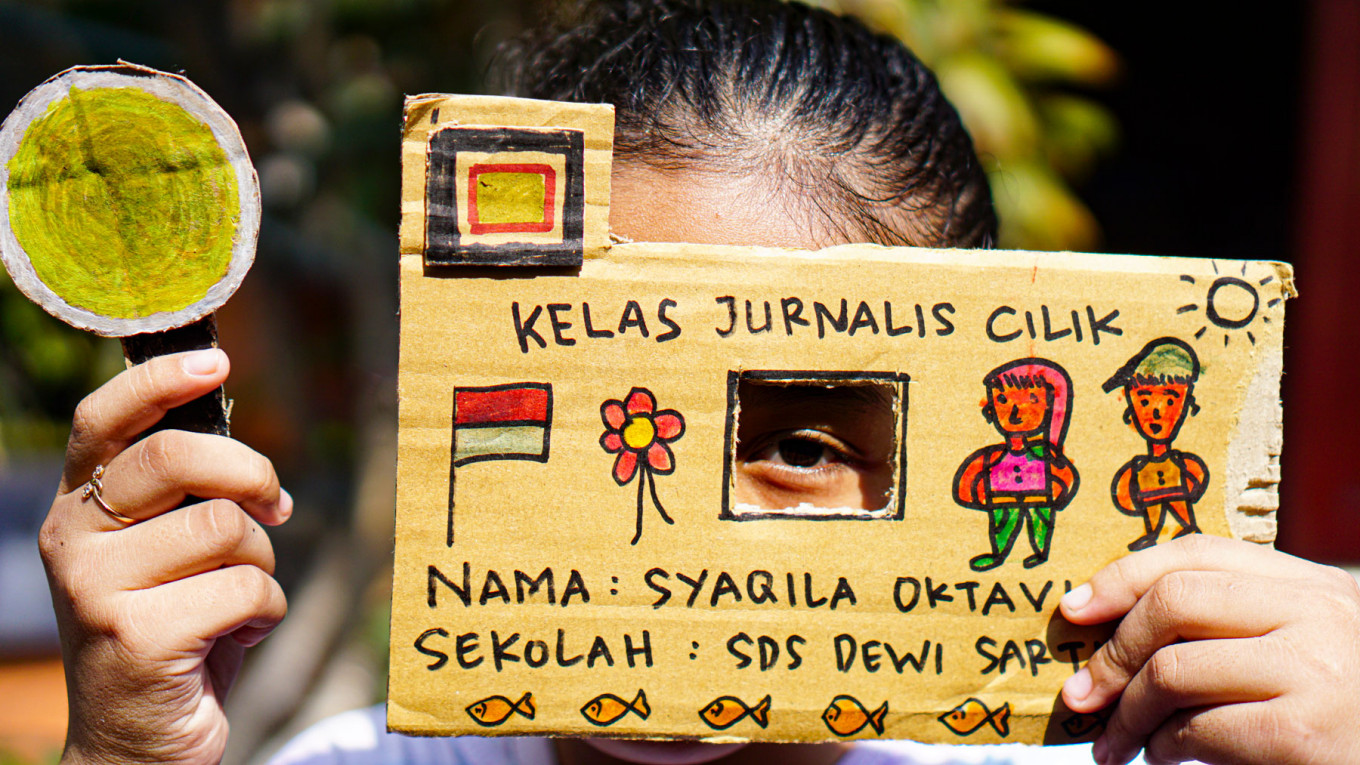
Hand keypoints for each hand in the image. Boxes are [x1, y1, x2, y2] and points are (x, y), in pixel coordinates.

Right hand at [38, 350, 290, 764]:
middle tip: (276, 505)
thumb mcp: (169, 553)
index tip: (217, 360)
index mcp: (78, 508)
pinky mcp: (136, 636)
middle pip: (175, 458)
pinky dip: (265, 610)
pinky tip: (236, 636)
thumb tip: (240, 444)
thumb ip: (186, 498)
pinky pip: (246, 588)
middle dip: (251, 473)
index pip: (104, 421)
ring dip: (260, 562)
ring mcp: (95, 590)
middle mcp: (72, 540)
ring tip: (239, 598)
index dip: (159, 381)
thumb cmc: (174, 629)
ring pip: (225, 527)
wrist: (140, 742)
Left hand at [1059, 535, 1359, 764]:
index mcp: (1311, 584)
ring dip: (1128, 714)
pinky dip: (1164, 748)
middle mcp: (1317, 614)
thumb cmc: (1331, 713)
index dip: (1122, 576)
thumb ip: (1228, 622)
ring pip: (1173, 670)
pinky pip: (1197, 729)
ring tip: (1119, 740)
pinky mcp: (1302, 734)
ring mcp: (1314, 671)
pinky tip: (1163, 757)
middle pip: (1173, 602)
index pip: (1197, 552)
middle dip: (1113, 652)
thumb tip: (1107, 620)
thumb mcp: (1294, 647)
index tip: (1074, 609)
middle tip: (1083, 694)